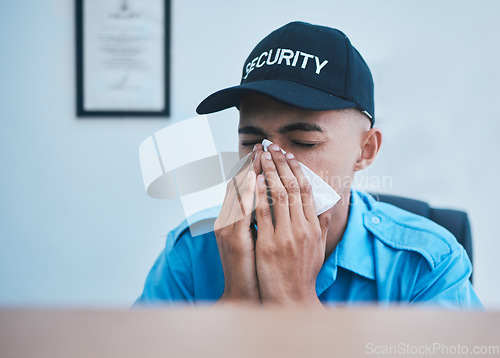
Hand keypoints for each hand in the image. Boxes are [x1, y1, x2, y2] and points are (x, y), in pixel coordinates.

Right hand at [214, 148, 260, 303]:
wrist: (243, 294)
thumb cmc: (254, 268)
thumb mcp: (257, 240)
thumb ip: (261, 220)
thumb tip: (274, 203)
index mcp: (233, 221)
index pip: (242, 189)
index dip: (252, 169)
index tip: (262, 153)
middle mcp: (227, 221)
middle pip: (237, 186)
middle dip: (250, 165)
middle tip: (261, 146)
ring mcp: (228, 229)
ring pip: (237, 194)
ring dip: (249, 172)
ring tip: (259, 155)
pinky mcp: (233, 238)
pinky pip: (239, 210)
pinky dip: (247, 194)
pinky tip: (254, 181)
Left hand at [254, 144, 331, 305]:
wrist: (291, 298)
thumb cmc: (303, 273)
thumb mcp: (319, 248)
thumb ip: (323, 224)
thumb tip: (328, 204)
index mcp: (313, 226)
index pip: (307, 191)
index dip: (297, 170)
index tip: (289, 156)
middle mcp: (302, 228)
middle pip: (292, 187)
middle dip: (280, 164)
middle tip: (271, 146)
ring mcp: (285, 235)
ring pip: (277, 195)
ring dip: (268, 172)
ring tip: (260, 155)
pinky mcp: (269, 244)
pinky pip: (262, 213)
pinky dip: (257, 194)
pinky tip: (251, 179)